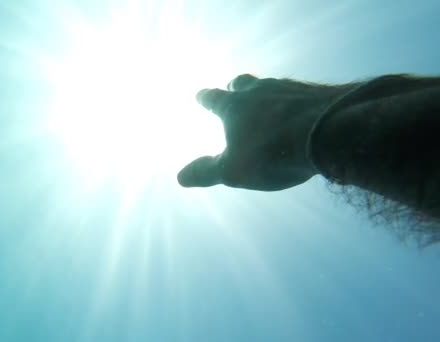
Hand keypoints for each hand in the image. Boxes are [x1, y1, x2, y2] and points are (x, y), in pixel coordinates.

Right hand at [177, 74, 340, 190]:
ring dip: (267, 94)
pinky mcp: (319, 93)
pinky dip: (296, 102)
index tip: (201, 95)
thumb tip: (180, 177)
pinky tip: (302, 112)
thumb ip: (207, 172)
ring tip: (269, 103)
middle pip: (243, 83)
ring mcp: (291, 89)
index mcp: (234, 107)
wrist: (330, 132)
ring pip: (273, 86)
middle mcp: (260, 91)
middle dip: (236, 87)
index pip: (214, 98)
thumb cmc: (273, 154)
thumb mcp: (234, 171)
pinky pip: (302, 95)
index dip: (206, 98)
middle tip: (233, 89)